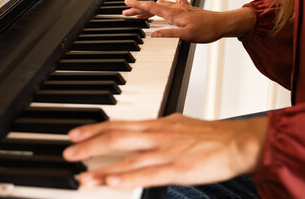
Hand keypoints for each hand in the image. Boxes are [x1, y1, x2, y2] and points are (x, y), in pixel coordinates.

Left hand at [63, 114, 266, 188]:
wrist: (236, 141)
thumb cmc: (208, 135)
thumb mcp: (176, 125)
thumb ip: (155, 129)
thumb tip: (139, 131)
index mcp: (155, 125)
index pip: (117, 124)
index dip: (94, 129)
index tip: (74, 134)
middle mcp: (155, 136)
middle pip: (115, 138)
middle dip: (89, 146)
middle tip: (68, 152)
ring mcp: (165, 152)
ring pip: (126, 158)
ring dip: (101, 167)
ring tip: (81, 175)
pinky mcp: (177, 168)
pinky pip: (147, 174)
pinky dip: (127, 177)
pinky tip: (111, 181)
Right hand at [122, 0, 253, 41]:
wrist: (222, 23)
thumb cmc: (207, 29)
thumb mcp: (186, 35)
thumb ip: (169, 34)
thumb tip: (153, 34)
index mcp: (173, 13)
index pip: (151, 7)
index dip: (137, 5)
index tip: (127, 4)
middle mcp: (176, 8)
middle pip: (153, 6)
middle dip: (139, 8)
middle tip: (127, 12)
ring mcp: (181, 8)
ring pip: (161, 6)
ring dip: (149, 8)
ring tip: (141, 12)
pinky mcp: (187, 9)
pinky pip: (172, 5)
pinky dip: (164, 5)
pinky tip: (166, 3)